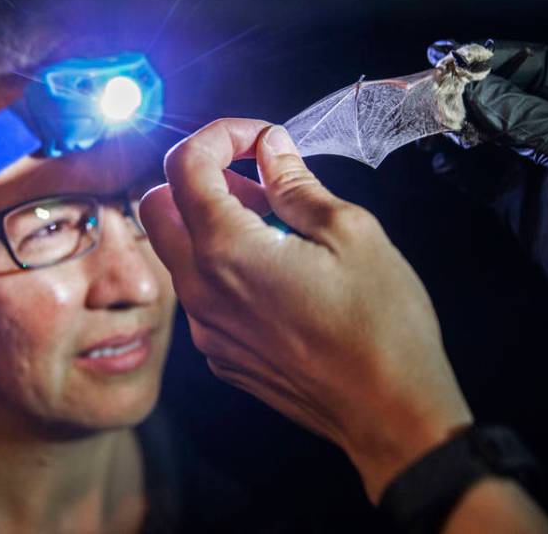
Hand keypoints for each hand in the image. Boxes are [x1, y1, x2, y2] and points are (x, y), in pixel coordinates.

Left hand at [140, 118, 472, 501]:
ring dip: (210, 221)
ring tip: (277, 225)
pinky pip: (200, 292)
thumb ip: (296, 184)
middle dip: (200, 176)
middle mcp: (201, 291)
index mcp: (227, 251)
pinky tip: (276, 272)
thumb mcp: (351, 233)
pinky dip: (222, 265)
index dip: (220, 134)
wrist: (390, 414)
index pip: (185, 165)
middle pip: (157, 204)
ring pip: (176, 250)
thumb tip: (271, 149)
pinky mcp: (221, 353)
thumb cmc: (381, 325)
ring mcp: (207, 329)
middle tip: (258, 181)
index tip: (260, 137)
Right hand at [427, 40, 547, 389]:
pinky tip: (437, 160)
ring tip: (428, 122)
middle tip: (430, 84)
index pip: (539, 68)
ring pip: (489, 138)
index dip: (498, 58)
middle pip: (507, 99)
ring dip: (458, 127)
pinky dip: (457, 170)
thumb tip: (478, 91)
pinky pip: (481, 180)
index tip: (455, 54)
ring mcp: (539, 171)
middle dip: (470, 91)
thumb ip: (532, 121)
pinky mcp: (520, 207)